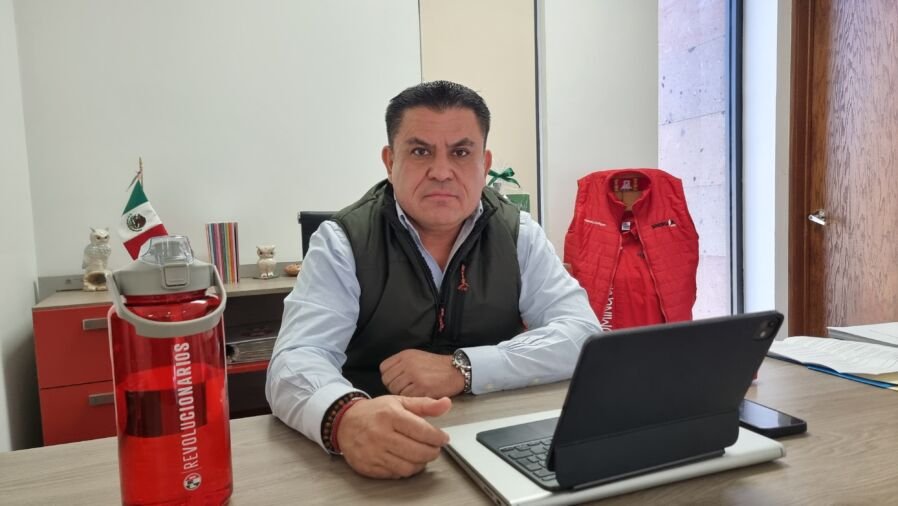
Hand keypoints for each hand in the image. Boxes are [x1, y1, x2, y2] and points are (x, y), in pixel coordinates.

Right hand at [337, 395, 451, 478]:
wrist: (344, 422)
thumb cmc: (374, 412)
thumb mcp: (399, 402)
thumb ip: (425, 404)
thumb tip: (446, 404)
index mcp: (390, 415)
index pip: (423, 431)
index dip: (438, 437)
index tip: (443, 438)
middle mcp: (381, 435)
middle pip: (418, 452)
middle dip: (432, 452)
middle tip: (434, 448)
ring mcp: (373, 453)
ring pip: (408, 467)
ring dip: (421, 463)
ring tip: (422, 454)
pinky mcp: (368, 466)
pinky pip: (395, 474)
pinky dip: (406, 469)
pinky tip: (407, 460)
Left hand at [380, 349, 465, 397]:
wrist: (456, 370)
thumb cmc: (437, 366)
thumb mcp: (417, 357)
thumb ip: (401, 364)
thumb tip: (388, 376)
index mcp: (405, 355)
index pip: (384, 368)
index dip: (389, 377)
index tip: (397, 380)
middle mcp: (407, 364)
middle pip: (388, 381)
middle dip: (395, 387)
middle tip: (406, 388)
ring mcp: (414, 376)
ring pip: (396, 390)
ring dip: (402, 394)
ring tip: (414, 391)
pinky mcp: (421, 388)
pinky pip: (406, 397)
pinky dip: (411, 398)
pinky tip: (419, 395)